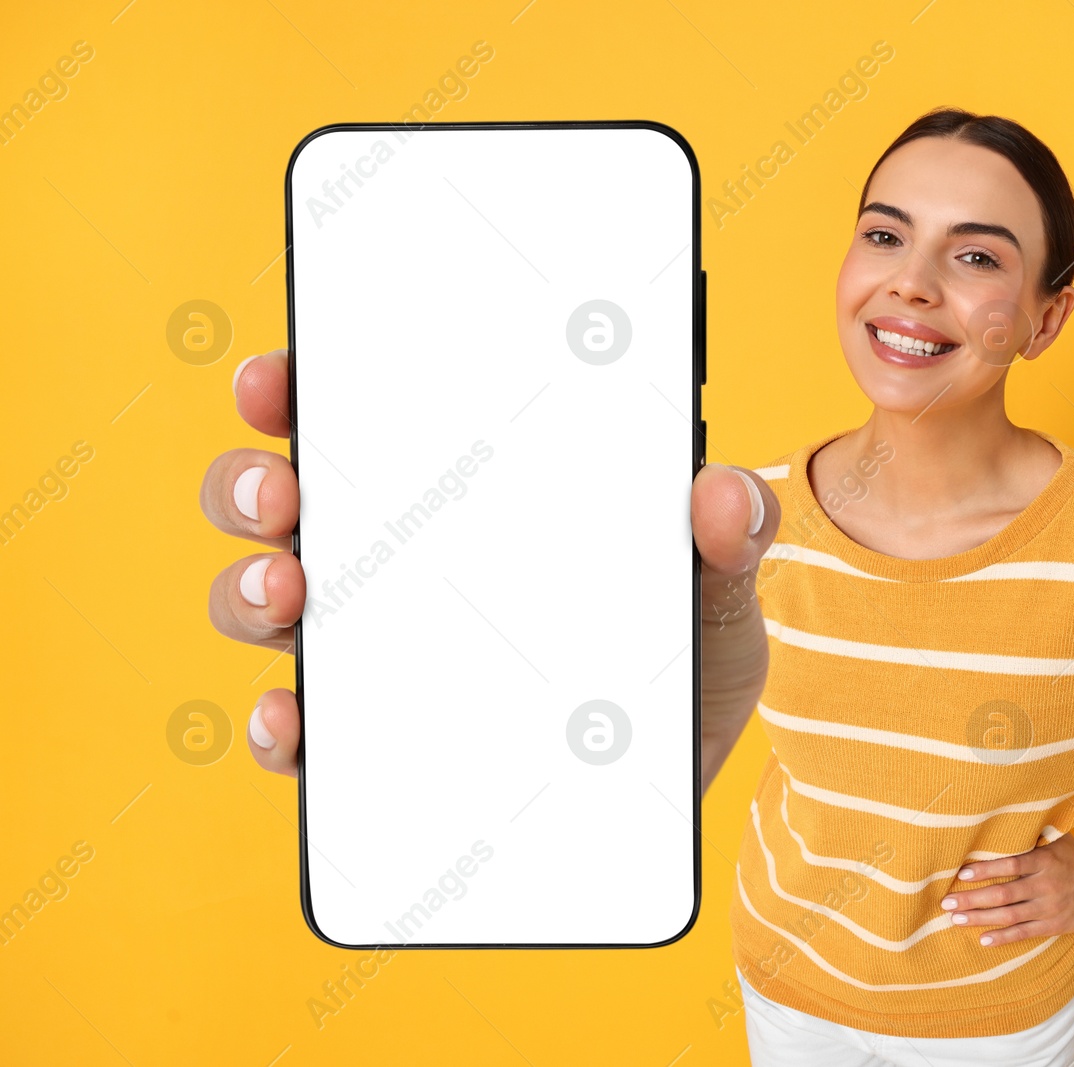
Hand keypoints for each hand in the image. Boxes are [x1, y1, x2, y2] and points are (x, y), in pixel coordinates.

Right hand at [201, 349, 779, 784]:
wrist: (688, 770)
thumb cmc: (686, 651)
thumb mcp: (719, 586)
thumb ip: (730, 536)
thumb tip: (723, 492)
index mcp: (471, 493)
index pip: (365, 419)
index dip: (303, 386)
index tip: (282, 375)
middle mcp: (403, 561)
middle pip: (288, 504)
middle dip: (254, 483)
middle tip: (282, 491)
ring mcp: (378, 652)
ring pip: (270, 605)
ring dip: (251, 591)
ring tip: (286, 590)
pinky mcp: (379, 746)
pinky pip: (303, 732)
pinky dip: (282, 724)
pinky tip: (296, 720)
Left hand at [938, 832, 1073, 945]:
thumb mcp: (1058, 838)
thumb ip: (1034, 832)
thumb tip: (1006, 814)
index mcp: (1044, 862)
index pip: (1010, 865)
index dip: (985, 870)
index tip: (962, 873)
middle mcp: (1044, 886)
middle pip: (1003, 894)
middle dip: (972, 898)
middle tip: (947, 901)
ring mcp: (1048, 908)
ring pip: (1009, 916)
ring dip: (980, 918)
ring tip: (955, 919)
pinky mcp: (1052, 925)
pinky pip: (1024, 933)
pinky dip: (1003, 937)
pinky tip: (982, 939)